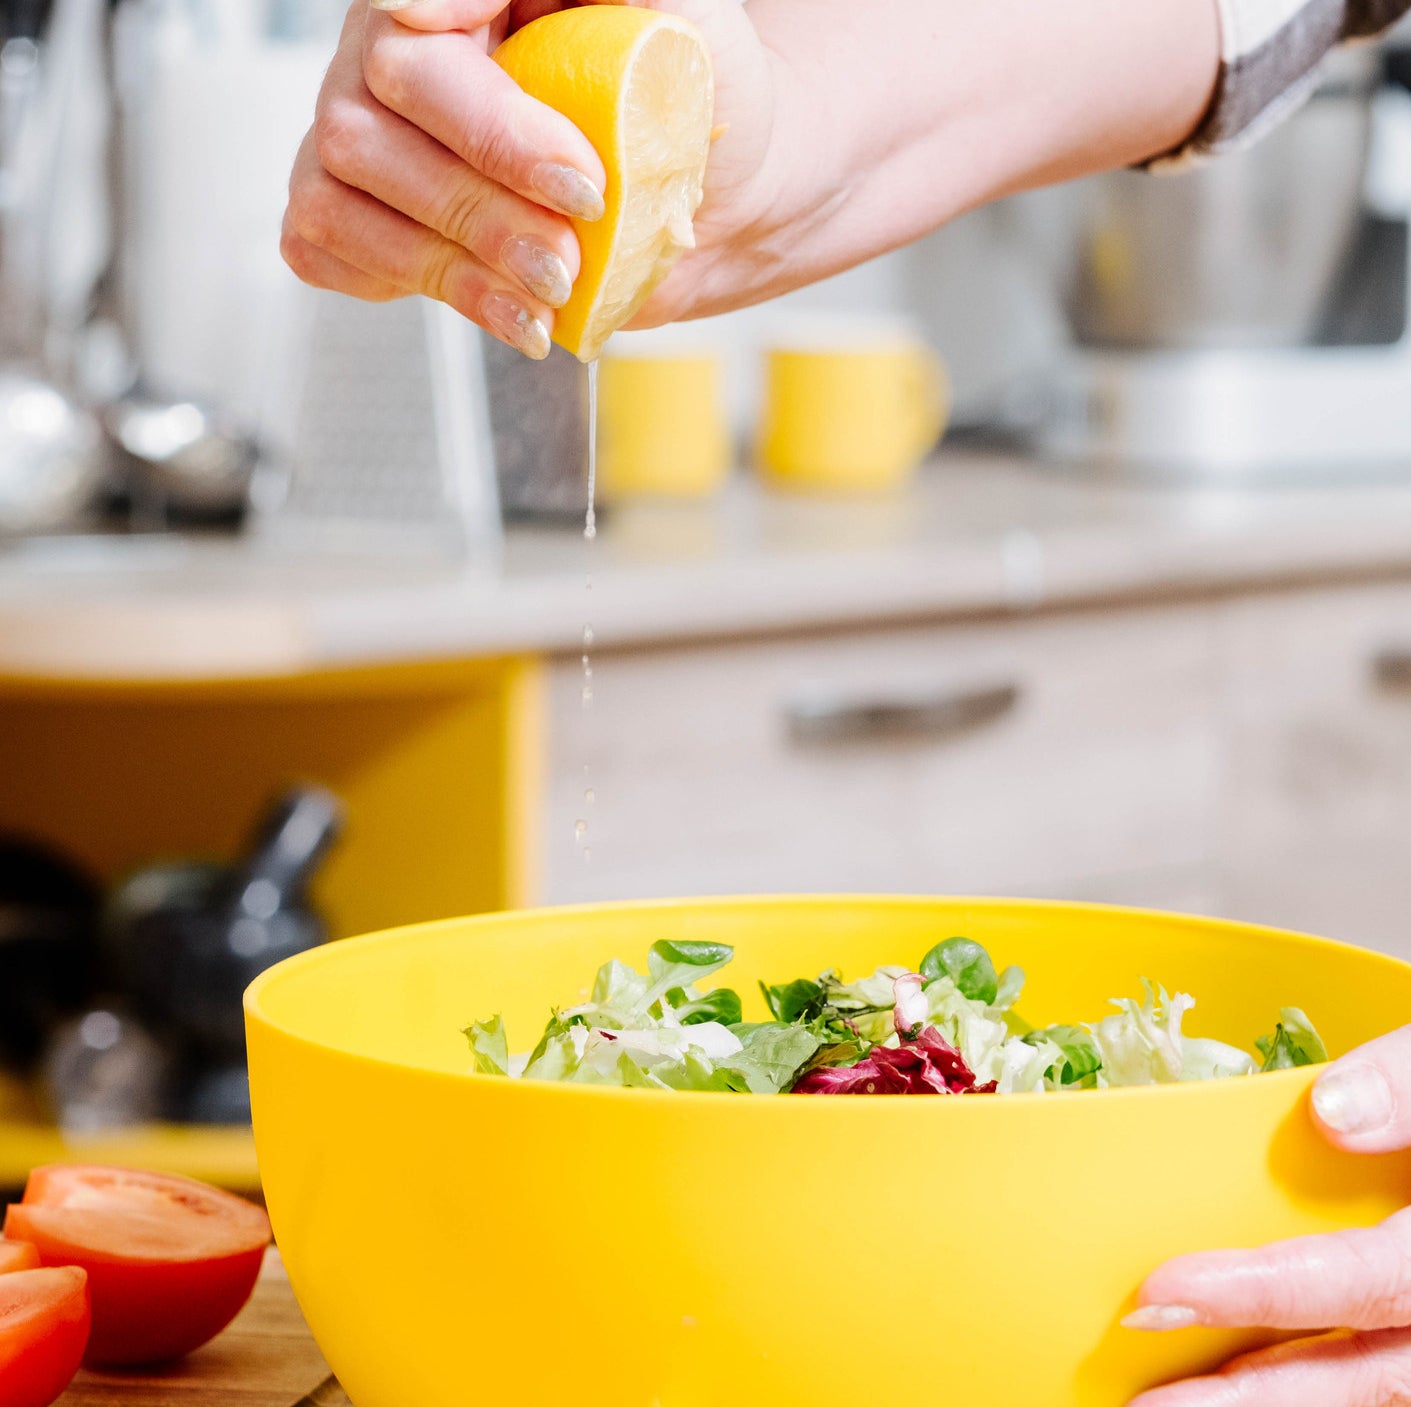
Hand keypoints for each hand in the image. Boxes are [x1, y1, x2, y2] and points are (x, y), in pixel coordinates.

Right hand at [281, 0, 775, 355]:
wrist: (718, 195)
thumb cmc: (689, 95)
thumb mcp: (670, 19)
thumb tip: (466, 4)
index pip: (415, 36)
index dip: (490, 127)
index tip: (579, 185)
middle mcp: (390, 58)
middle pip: (365, 131)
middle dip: (479, 210)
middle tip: (567, 257)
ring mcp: (364, 139)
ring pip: (340, 200)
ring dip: (452, 268)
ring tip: (547, 296)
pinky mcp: (361, 219)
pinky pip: (328, 252)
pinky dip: (417, 291)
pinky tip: (504, 309)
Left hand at [1125, 1025, 1410, 1405]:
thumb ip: (1408, 1088)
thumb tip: (1331, 1111)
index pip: (1361, 1283)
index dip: (1260, 1293)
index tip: (1163, 1293)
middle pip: (1359, 1376)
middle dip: (1246, 1396)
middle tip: (1145, 1404)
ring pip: (1366, 1391)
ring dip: (1268, 1403)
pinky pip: (1369, 1377)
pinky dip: (1303, 1385)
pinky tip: (1231, 1383)